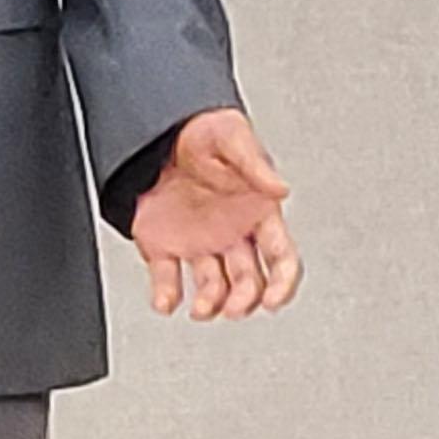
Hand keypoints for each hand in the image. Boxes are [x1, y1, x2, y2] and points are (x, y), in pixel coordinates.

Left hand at [130, 109, 302, 320]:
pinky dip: (166, 294)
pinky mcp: (164, 244)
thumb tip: (280, 188)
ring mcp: (198, 242)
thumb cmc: (202, 129)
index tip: (273, 300)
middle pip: (248, 280)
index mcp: (257, 212)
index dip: (282, 282)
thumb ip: (255, 165)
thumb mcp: (231, 137)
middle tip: (233, 308)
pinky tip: (166, 302)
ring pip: (211, 286)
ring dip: (210, 303)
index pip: (281, 257)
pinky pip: (167, 277)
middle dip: (243, 299)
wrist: (156, 129)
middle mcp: (231, 233)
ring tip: (201, 309)